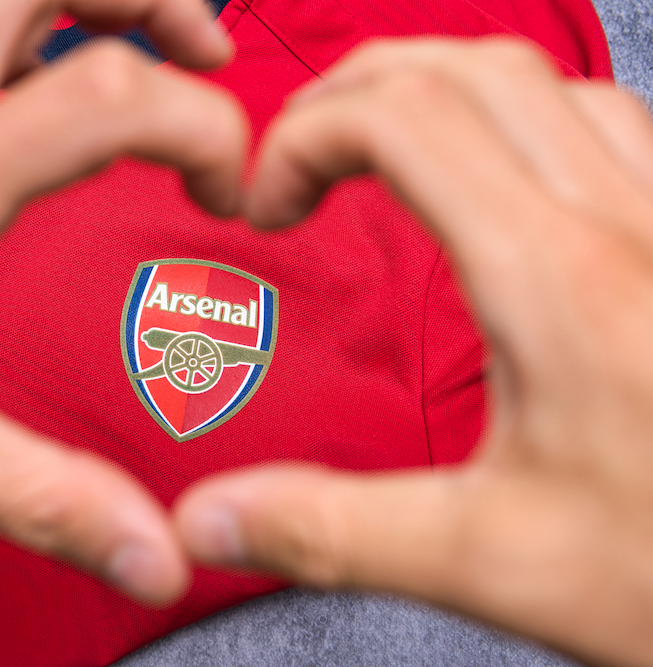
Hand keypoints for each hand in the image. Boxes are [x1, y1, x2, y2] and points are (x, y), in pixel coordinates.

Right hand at [175, 38, 652, 664]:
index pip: (405, 121)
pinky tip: (501, 177)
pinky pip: (611, 123)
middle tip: (302, 152)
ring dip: (440, 90)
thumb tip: (203, 518)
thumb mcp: (491, 559)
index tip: (270, 199)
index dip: (307, 133)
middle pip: (467, 68)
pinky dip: (524, 120)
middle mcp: (625, 225)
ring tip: (379, 146)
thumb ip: (329, 529)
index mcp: (556, 284)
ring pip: (546, 81)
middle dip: (356, 90)